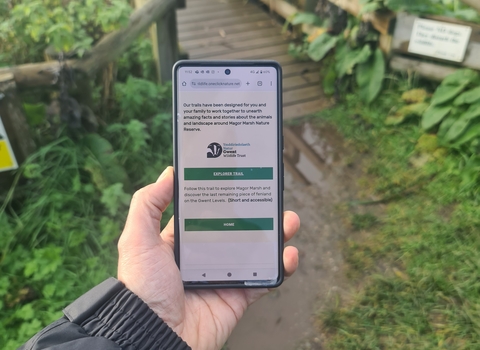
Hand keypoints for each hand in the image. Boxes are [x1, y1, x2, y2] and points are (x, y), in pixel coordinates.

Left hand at [117, 166, 299, 349]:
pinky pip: (264, 278)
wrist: (156, 335)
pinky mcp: (239, 295)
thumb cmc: (143, 287)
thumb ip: (148, 204)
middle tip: (271, 197)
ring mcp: (224, 275)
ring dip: (276, 235)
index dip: (225, 195)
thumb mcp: (138, 239)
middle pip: (239, 228)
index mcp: (183, 240)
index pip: (208, 211)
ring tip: (288, 221)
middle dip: (257, 212)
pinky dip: (281, 266)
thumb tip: (169, 173)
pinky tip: (289, 254)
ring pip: (257, 250)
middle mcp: (206, 255)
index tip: (240, 178)